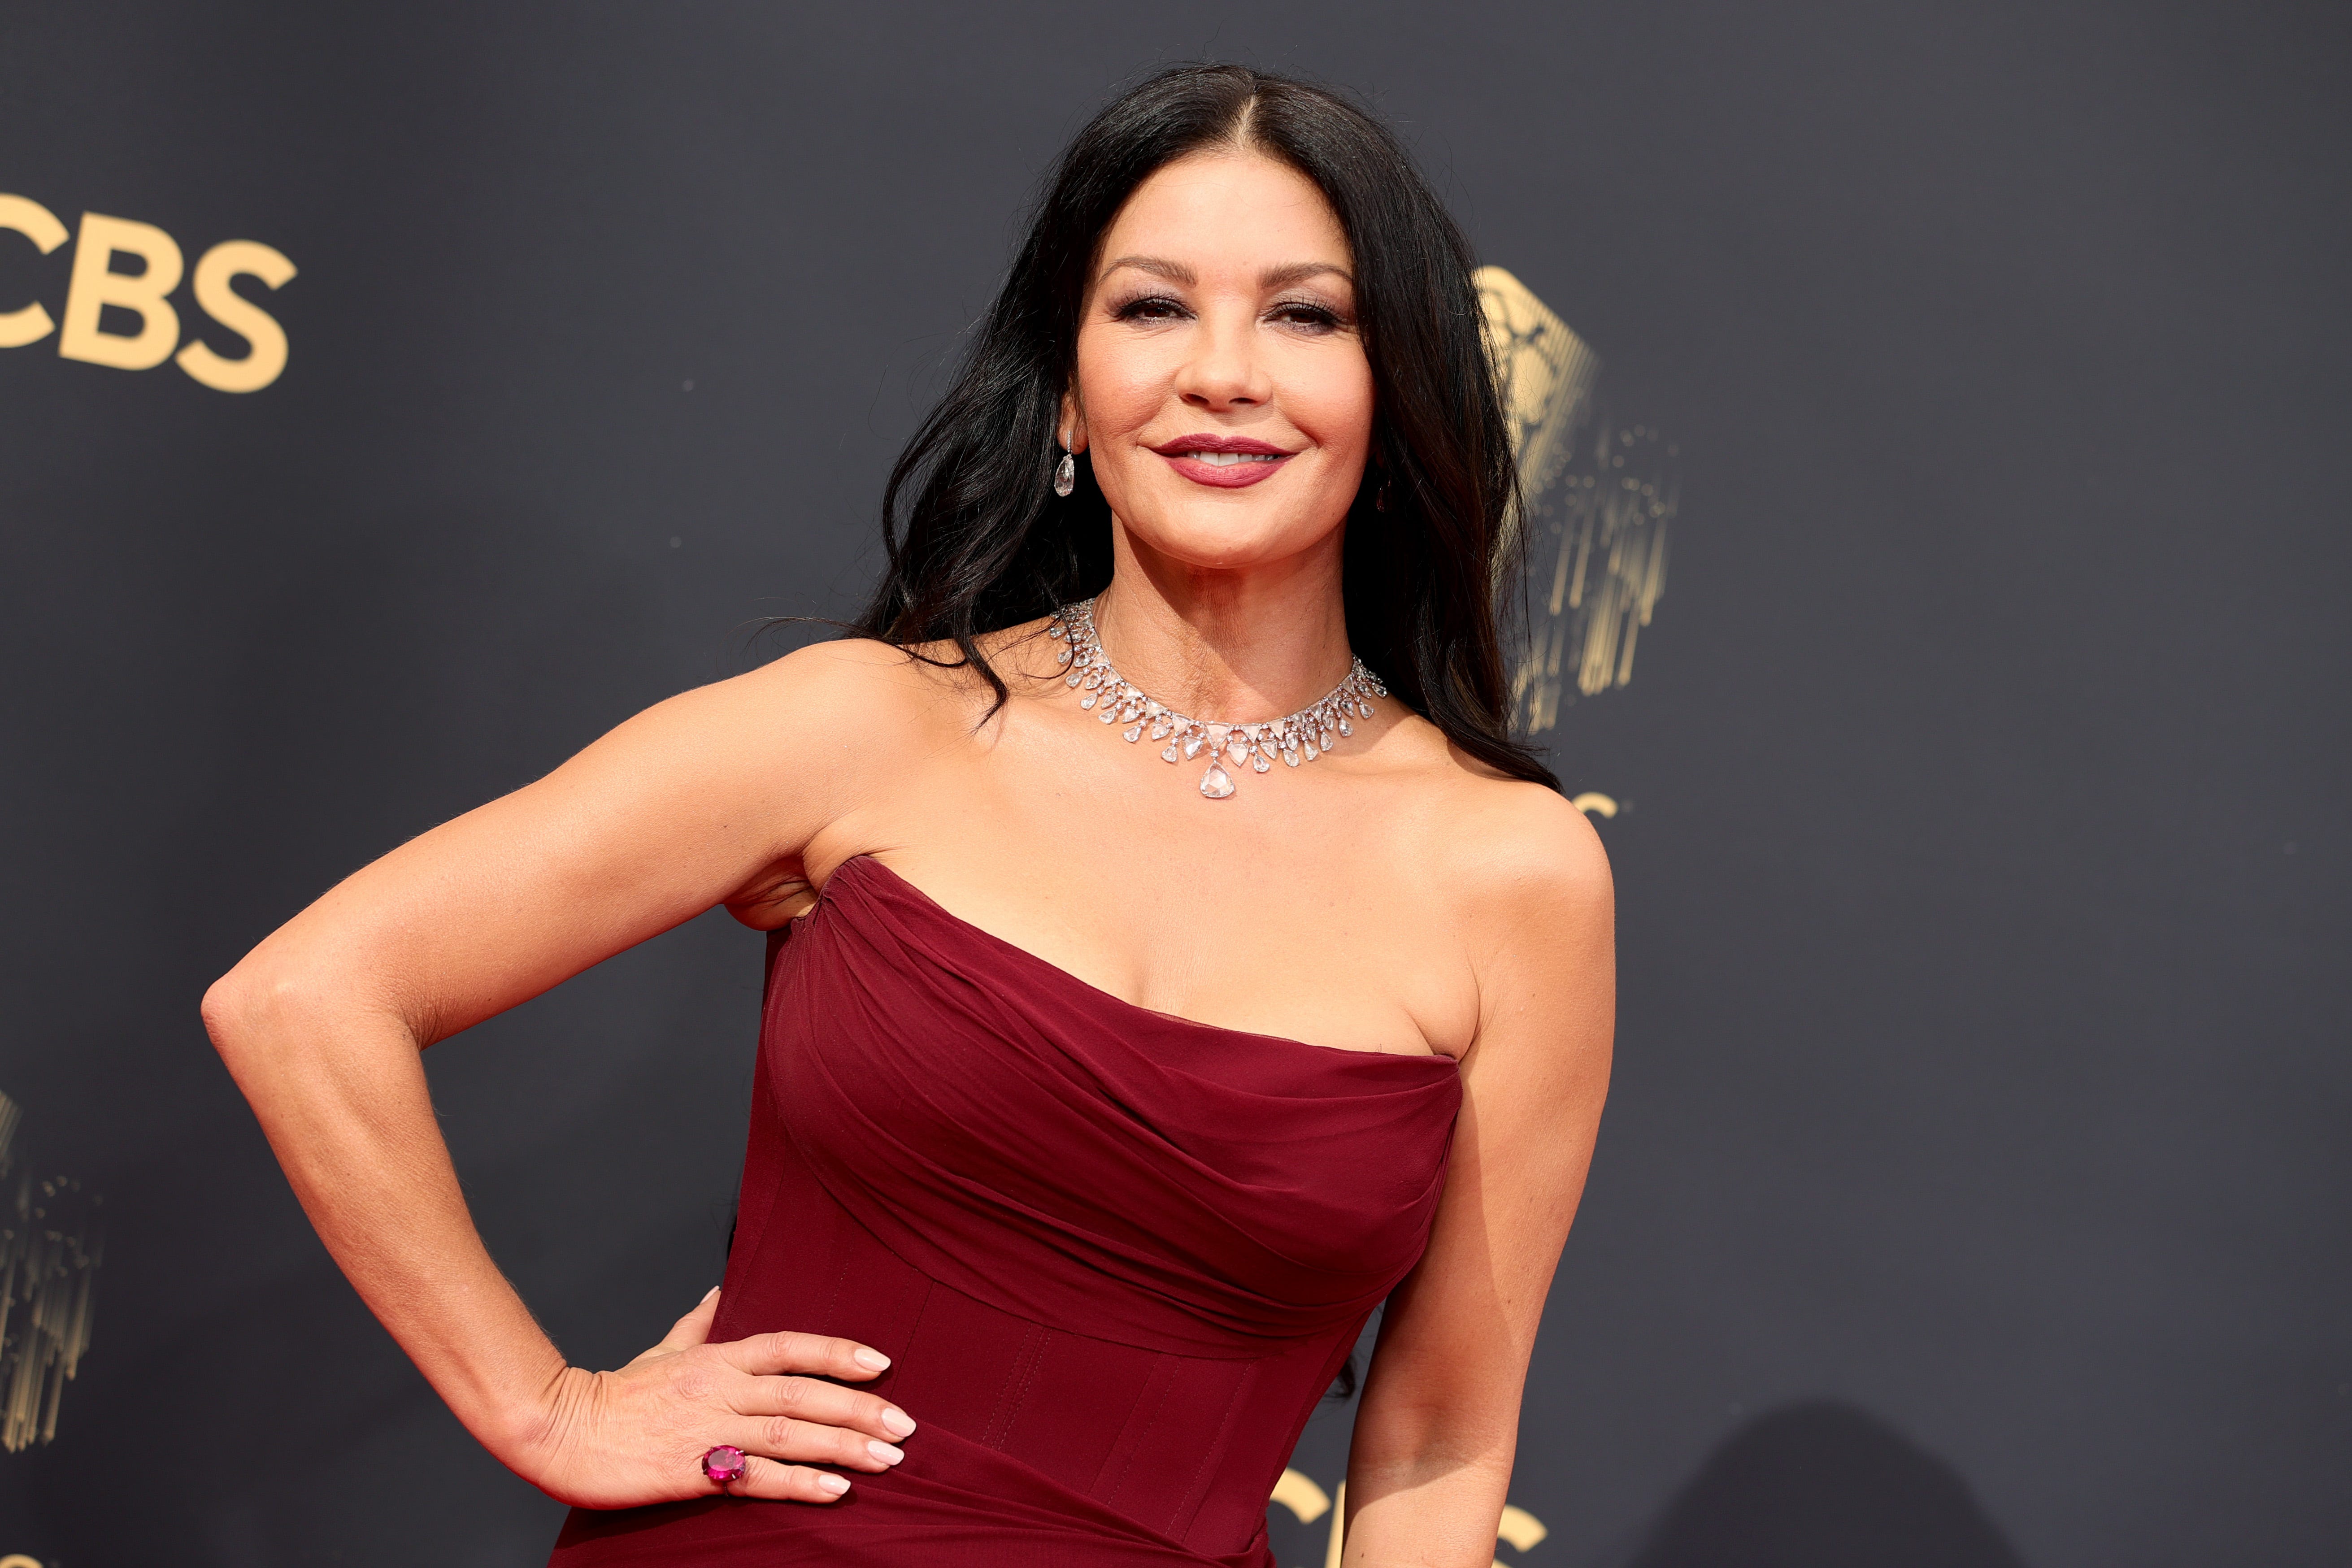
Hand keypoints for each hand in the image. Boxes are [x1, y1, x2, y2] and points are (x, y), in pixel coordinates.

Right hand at [515, 1288, 917, 1507]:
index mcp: (717, 1357)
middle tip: (906, 1426)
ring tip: (887, 1459)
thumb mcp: (664, 1349)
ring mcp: (706, 1428)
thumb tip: (723, 1287)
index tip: (882, 1363)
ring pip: (787, 1433)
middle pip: (802, 1392)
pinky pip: (754, 1477)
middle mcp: (719, 1387)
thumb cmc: (616, 1393)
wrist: (560, 1429)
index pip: (790, 1346)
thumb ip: (700, 1322)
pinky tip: (834, 1490)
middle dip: (859, 1408)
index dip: (838, 1352)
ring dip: (842, 1446)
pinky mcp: (690, 1470)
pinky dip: (798, 1483)